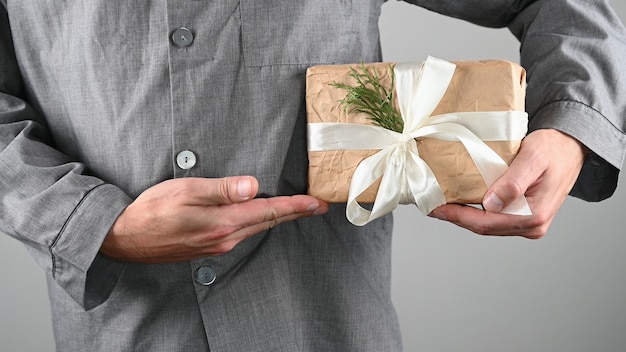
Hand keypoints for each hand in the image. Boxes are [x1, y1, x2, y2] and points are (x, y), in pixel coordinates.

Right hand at [101, 176, 327, 262]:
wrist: (125, 238)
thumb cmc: (152, 211)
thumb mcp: (186, 191)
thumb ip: (221, 189)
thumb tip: (253, 186)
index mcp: (223, 222)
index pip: (268, 211)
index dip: (295, 206)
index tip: (316, 203)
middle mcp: (225, 238)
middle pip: (267, 222)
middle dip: (294, 213)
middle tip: (316, 207)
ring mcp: (217, 245)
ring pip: (256, 229)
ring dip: (277, 218)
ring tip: (294, 210)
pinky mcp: (208, 247)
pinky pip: (242, 234)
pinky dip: (258, 224)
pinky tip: (259, 218)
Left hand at [429, 129, 586, 238]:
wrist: (570, 148)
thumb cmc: (553, 149)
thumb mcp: (533, 159)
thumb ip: (513, 182)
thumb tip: (490, 204)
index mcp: (534, 216)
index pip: (486, 223)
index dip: (457, 217)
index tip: (436, 208)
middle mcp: (532, 226)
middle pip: (484, 228)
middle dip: (456, 219)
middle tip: (432, 208)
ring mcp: (529, 224)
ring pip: (488, 226)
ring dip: (464, 217)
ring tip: (442, 206)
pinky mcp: (525, 217)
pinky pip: (495, 220)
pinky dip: (476, 213)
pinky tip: (462, 205)